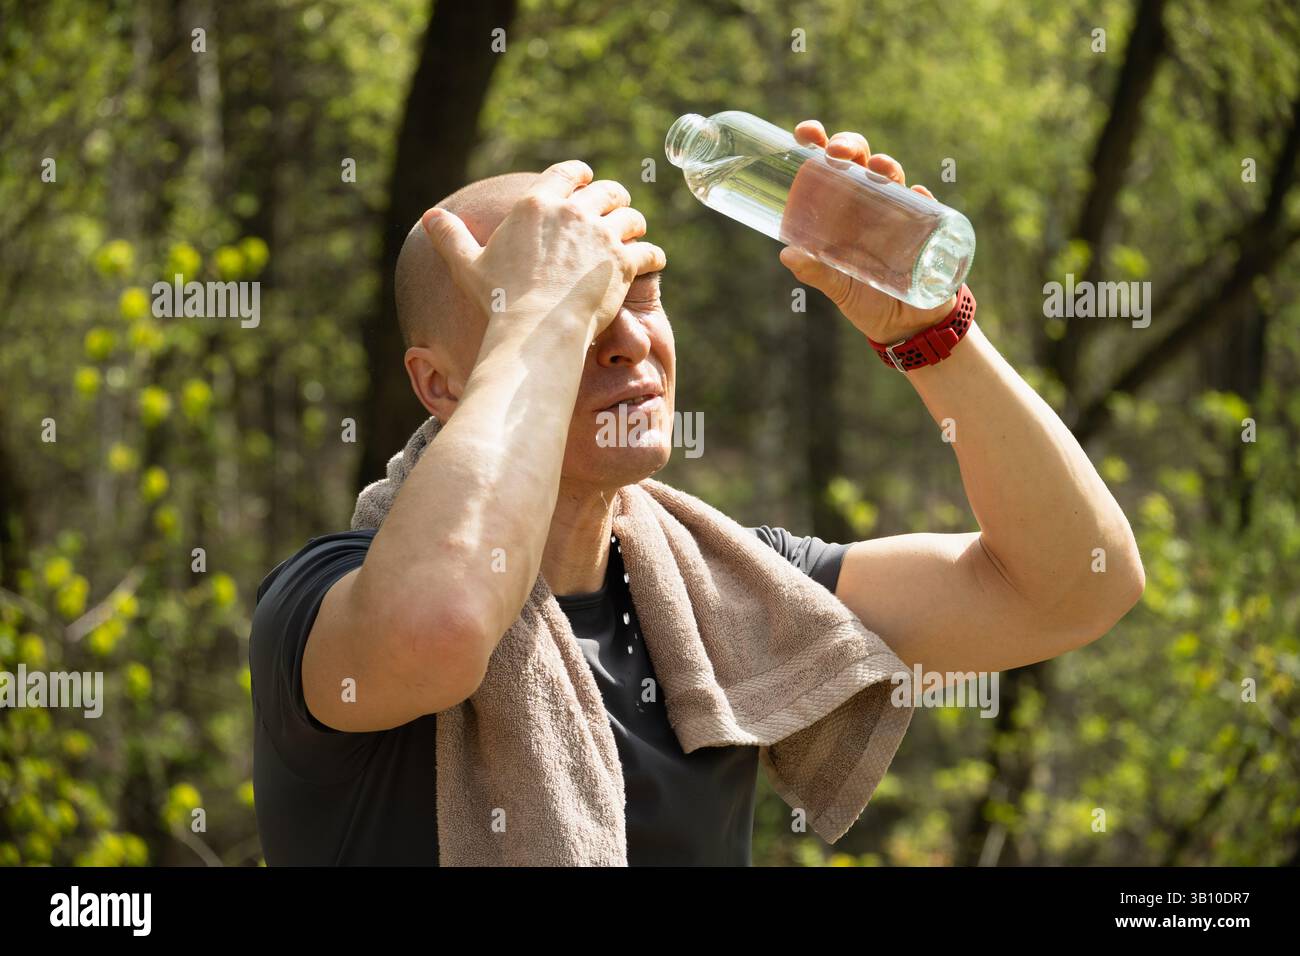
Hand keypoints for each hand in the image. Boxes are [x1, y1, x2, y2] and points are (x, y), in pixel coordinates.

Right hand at [421, 160, 666, 339]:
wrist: (535, 329)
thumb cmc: (499, 300)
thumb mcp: (468, 265)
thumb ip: (451, 236)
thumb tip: (429, 217)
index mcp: (538, 203)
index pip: (570, 172)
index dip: (582, 176)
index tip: (588, 182)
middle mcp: (574, 212)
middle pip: (608, 191)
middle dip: (615, 199)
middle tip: (618, 211)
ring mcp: (602, 235)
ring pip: (632, 218)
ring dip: (636, 226)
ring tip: (635, 236)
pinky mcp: (624, 262)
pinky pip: (649, 251)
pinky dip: (653, 256)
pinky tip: (653, 262)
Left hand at [778, 120, 956, 343]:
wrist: (905, 327)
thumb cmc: (867, 301)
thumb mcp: (838, 288)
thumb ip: (817, 272)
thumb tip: (788, 254)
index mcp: (841, 211)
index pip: (828, 168)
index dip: (818, 144)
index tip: (807, 132)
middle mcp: (869, 205)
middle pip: (859, 161)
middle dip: (849, 146)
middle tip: (837, 152)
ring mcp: (899, 214)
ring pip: (892, 177)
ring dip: (885, 166)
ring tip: (877, 169)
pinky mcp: (927, 230)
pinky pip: (927, 207)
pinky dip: (921, 199)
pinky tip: (917, 196)